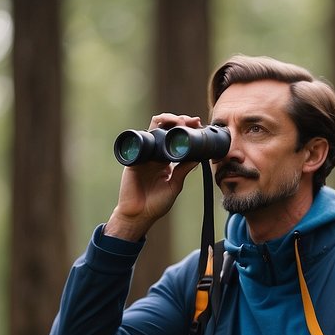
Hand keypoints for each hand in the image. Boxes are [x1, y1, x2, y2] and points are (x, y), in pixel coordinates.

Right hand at [105, 113, 203, 241]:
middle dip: (180, 121)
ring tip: (180, 121)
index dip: (187, 131)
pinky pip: (142, 138)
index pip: (177, 140)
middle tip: (193, 121)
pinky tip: (162, 127)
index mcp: (166, 161)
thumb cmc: (156, 204)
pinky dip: (153, 129)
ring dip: (168, 120)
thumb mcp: (175, 185)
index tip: (198, 126)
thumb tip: (199, 157)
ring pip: (155, 128)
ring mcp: (145, 154)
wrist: (138, 214)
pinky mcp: (135, 156)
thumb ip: (184, 170)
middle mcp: (156, 155)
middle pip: (167, 130)